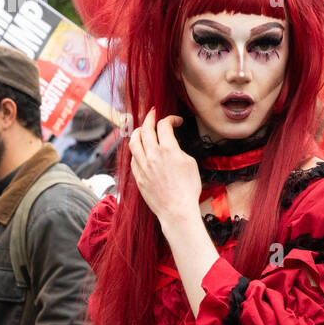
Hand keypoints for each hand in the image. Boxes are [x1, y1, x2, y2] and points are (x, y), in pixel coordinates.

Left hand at [129, 109, 200, 225]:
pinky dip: (137, 150)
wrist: (177, 210)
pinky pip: (133, 158)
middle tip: (153, 114)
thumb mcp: (190, 164)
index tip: (176, 121)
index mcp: (168, 150)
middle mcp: (153, 155)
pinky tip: (141, 150)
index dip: (170, 119)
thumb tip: (171, 146)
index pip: (164, 125)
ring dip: (138, 131)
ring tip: (142, 129)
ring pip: (134, 141)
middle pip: (145, 129)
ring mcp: (143, 166)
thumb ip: (178, 150)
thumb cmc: (188, 189)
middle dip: (149, 118)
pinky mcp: (138, 177)